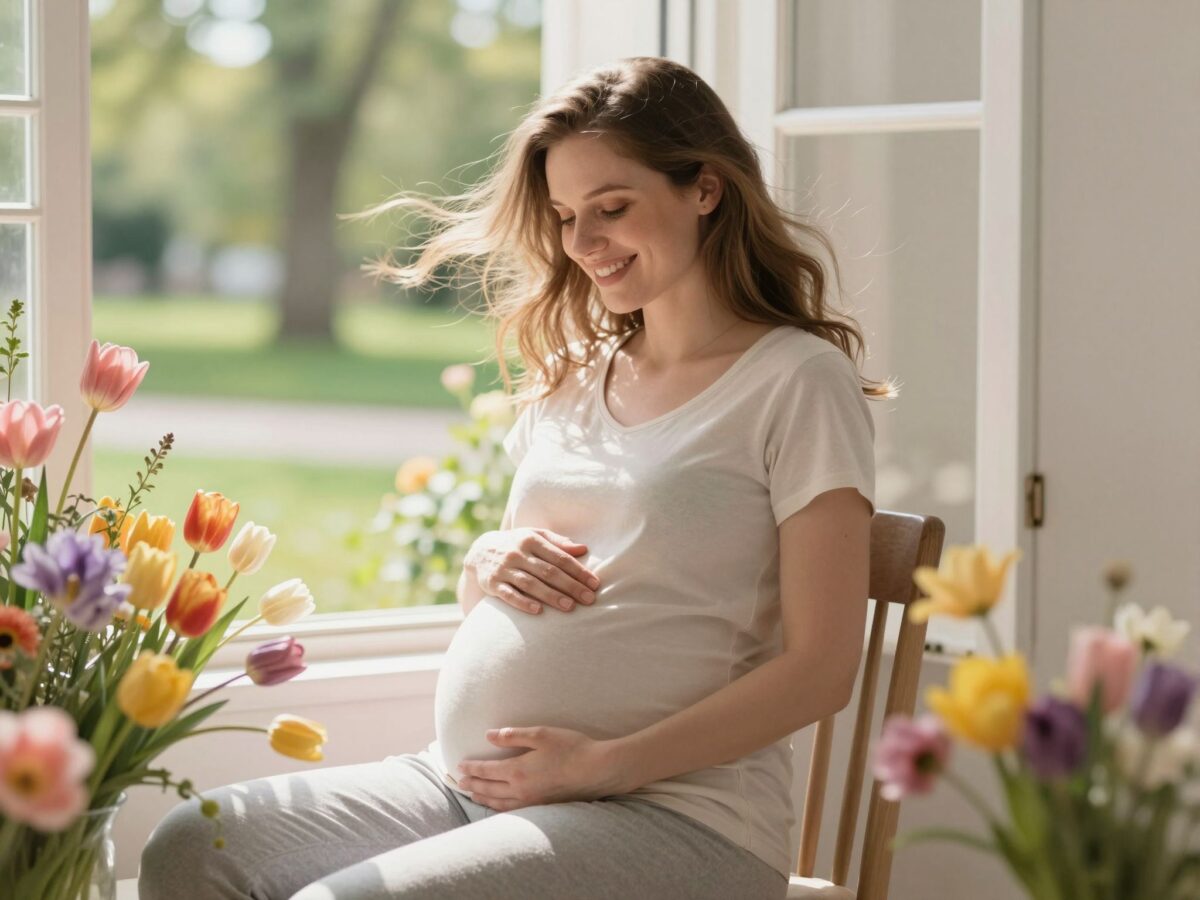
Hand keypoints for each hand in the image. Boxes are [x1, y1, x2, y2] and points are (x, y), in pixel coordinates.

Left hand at [456, 726, 629, 811]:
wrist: (597, 770)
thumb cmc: (571, 748)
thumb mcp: (541, 734)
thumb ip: (513, 735)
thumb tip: (489, 735)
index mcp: (518, 770)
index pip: (486, 770)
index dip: (471, 768)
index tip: (459, 765)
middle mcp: (520, 789)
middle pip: (488, 788)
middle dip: (472, 784)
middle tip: (459, 781)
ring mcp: (531, 802)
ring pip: (498, 803)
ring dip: (483, 798)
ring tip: (473, 794)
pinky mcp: (542, 807)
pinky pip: (512, 811)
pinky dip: (498, 808)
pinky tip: (497, 806)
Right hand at [466, 528, 600, 615]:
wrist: (480, 551)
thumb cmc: (516, 544)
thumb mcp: (534, 536)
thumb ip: (558, 542)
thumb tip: (583, 549)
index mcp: (531, 540)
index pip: (560, 557)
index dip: (579, 571)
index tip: (595, 584)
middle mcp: (517, 553)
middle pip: (548, 571)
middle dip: (570, 586)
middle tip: (589, 599)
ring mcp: (504, 569)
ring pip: (530, 584)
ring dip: (551, 596)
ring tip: (570, 607)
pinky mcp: (493, 584)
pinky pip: (509, 594)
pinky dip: (523, 603)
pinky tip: (538, 611)